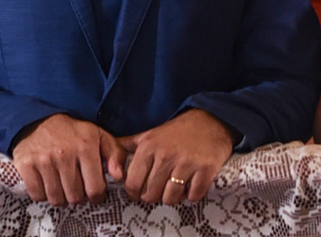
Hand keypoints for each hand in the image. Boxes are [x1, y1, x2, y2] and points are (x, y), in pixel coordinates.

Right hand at [12, 113, 125, 205]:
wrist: (39, 119)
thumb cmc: (72, 132)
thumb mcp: (98, 135)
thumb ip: (115, 154)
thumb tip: (119, 176)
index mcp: (86, 145)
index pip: (95, 190)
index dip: (96, 195)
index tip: (93, 190)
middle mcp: (65, 153)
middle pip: (75, 198)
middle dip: (77, 195)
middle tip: (75, 184)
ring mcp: (44, 160)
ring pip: (56, 199)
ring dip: (60, 196)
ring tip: (61, 182)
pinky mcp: (27, 165)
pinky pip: (38, 195)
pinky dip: (42, 193)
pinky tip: (46, 181)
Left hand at [119, 108, 233, 204]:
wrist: (212, 120)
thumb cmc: (178, 131)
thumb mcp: (150, 134)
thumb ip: (128, 146)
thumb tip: (108, 156)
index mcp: (149, 146)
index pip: (133, 185)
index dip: (137, 192)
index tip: (143, 189)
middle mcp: (166, 155)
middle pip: (151, 195)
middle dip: (156, 195)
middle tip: (163, 186)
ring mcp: (186, 162)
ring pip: (170, 199)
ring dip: (174, 196)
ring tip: (177, 184)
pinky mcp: (205, 169)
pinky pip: (193, 196)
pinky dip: (192, 194)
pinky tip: (193, 182)